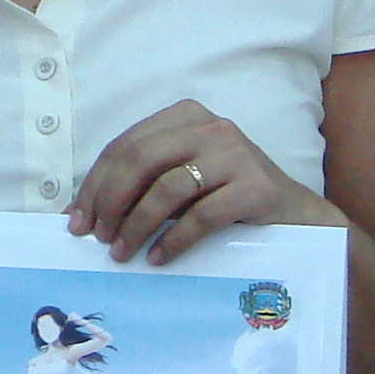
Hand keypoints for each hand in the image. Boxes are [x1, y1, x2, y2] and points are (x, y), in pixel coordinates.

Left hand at [68, 99, 344, 263]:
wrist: (297, 216)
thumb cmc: (229, 197)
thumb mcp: (186, 177)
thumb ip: (145, 182)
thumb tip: (87, 212)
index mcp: (185, 117)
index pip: (125, 145)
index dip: (96, 183)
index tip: (77, 219)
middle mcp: (210, 127)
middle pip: (140, 160)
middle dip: (110, 201)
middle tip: (97, 237)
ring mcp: (235, 154)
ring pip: (167, 188)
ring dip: (136, 224)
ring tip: (122, 252)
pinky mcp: (255, 186)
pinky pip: (201, 216)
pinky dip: (172, 240)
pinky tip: (158, 257)